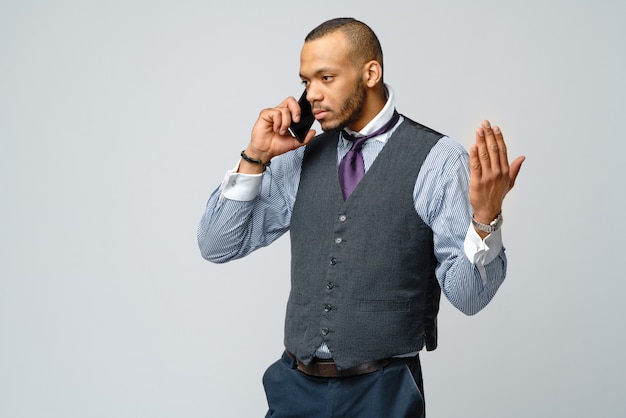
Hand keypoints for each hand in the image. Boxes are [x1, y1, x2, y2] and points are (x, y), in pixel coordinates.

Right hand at [240, 96, 315, 173]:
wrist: (265, 151)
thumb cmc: (276, 145)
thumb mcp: (295, 143)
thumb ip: (305, 138)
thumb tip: (313, 132)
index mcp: (287, 117)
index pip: (295, 105)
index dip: (301, 109)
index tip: (301, 119)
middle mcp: (280, 113)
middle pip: (291, 100)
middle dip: (296, 110)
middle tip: (296, 121)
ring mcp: (272, 113)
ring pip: (284, 110)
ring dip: (285, 123)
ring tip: (281, 131)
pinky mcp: (265, 114)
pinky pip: (276, 113)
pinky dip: (278, 123)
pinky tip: (275, 129)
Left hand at [469, 120, 524, 234]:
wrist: (488, 210)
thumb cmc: (497, 195)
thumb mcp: (510, 182)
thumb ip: (515, 168)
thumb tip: (522, 157)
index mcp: (505, 171)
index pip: (502, 150)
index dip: (498, 137)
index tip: (495, 127)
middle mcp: (498, 172)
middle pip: (493, 149)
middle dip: (489, 135)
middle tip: (485, 124)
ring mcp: (488, 177)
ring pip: (484, 155)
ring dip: (481, 141)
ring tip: (479, 131)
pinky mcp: (477, 182)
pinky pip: (475, 166)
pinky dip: (474, 155)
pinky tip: (473, 146)